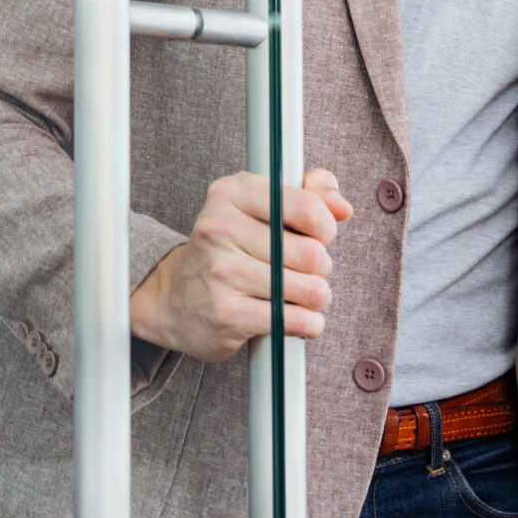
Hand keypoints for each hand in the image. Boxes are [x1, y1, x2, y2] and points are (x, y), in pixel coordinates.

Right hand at [129, 169, 351, 361]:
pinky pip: (296, 321)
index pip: (308, 208)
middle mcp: (220, 228)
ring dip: (317, 299)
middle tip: (302, 272)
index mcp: (232, 192)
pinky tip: (296, 319)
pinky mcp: (227, 314)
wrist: (174, 299)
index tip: (317, 237)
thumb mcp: (261, 209)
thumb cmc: (229, 252)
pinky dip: (308, 325)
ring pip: (310, 290)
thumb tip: (342, 206)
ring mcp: (221, 272)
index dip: (326, 228)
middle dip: (321, 269)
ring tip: (300, 297)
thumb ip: (308, 195)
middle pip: (313, 254)